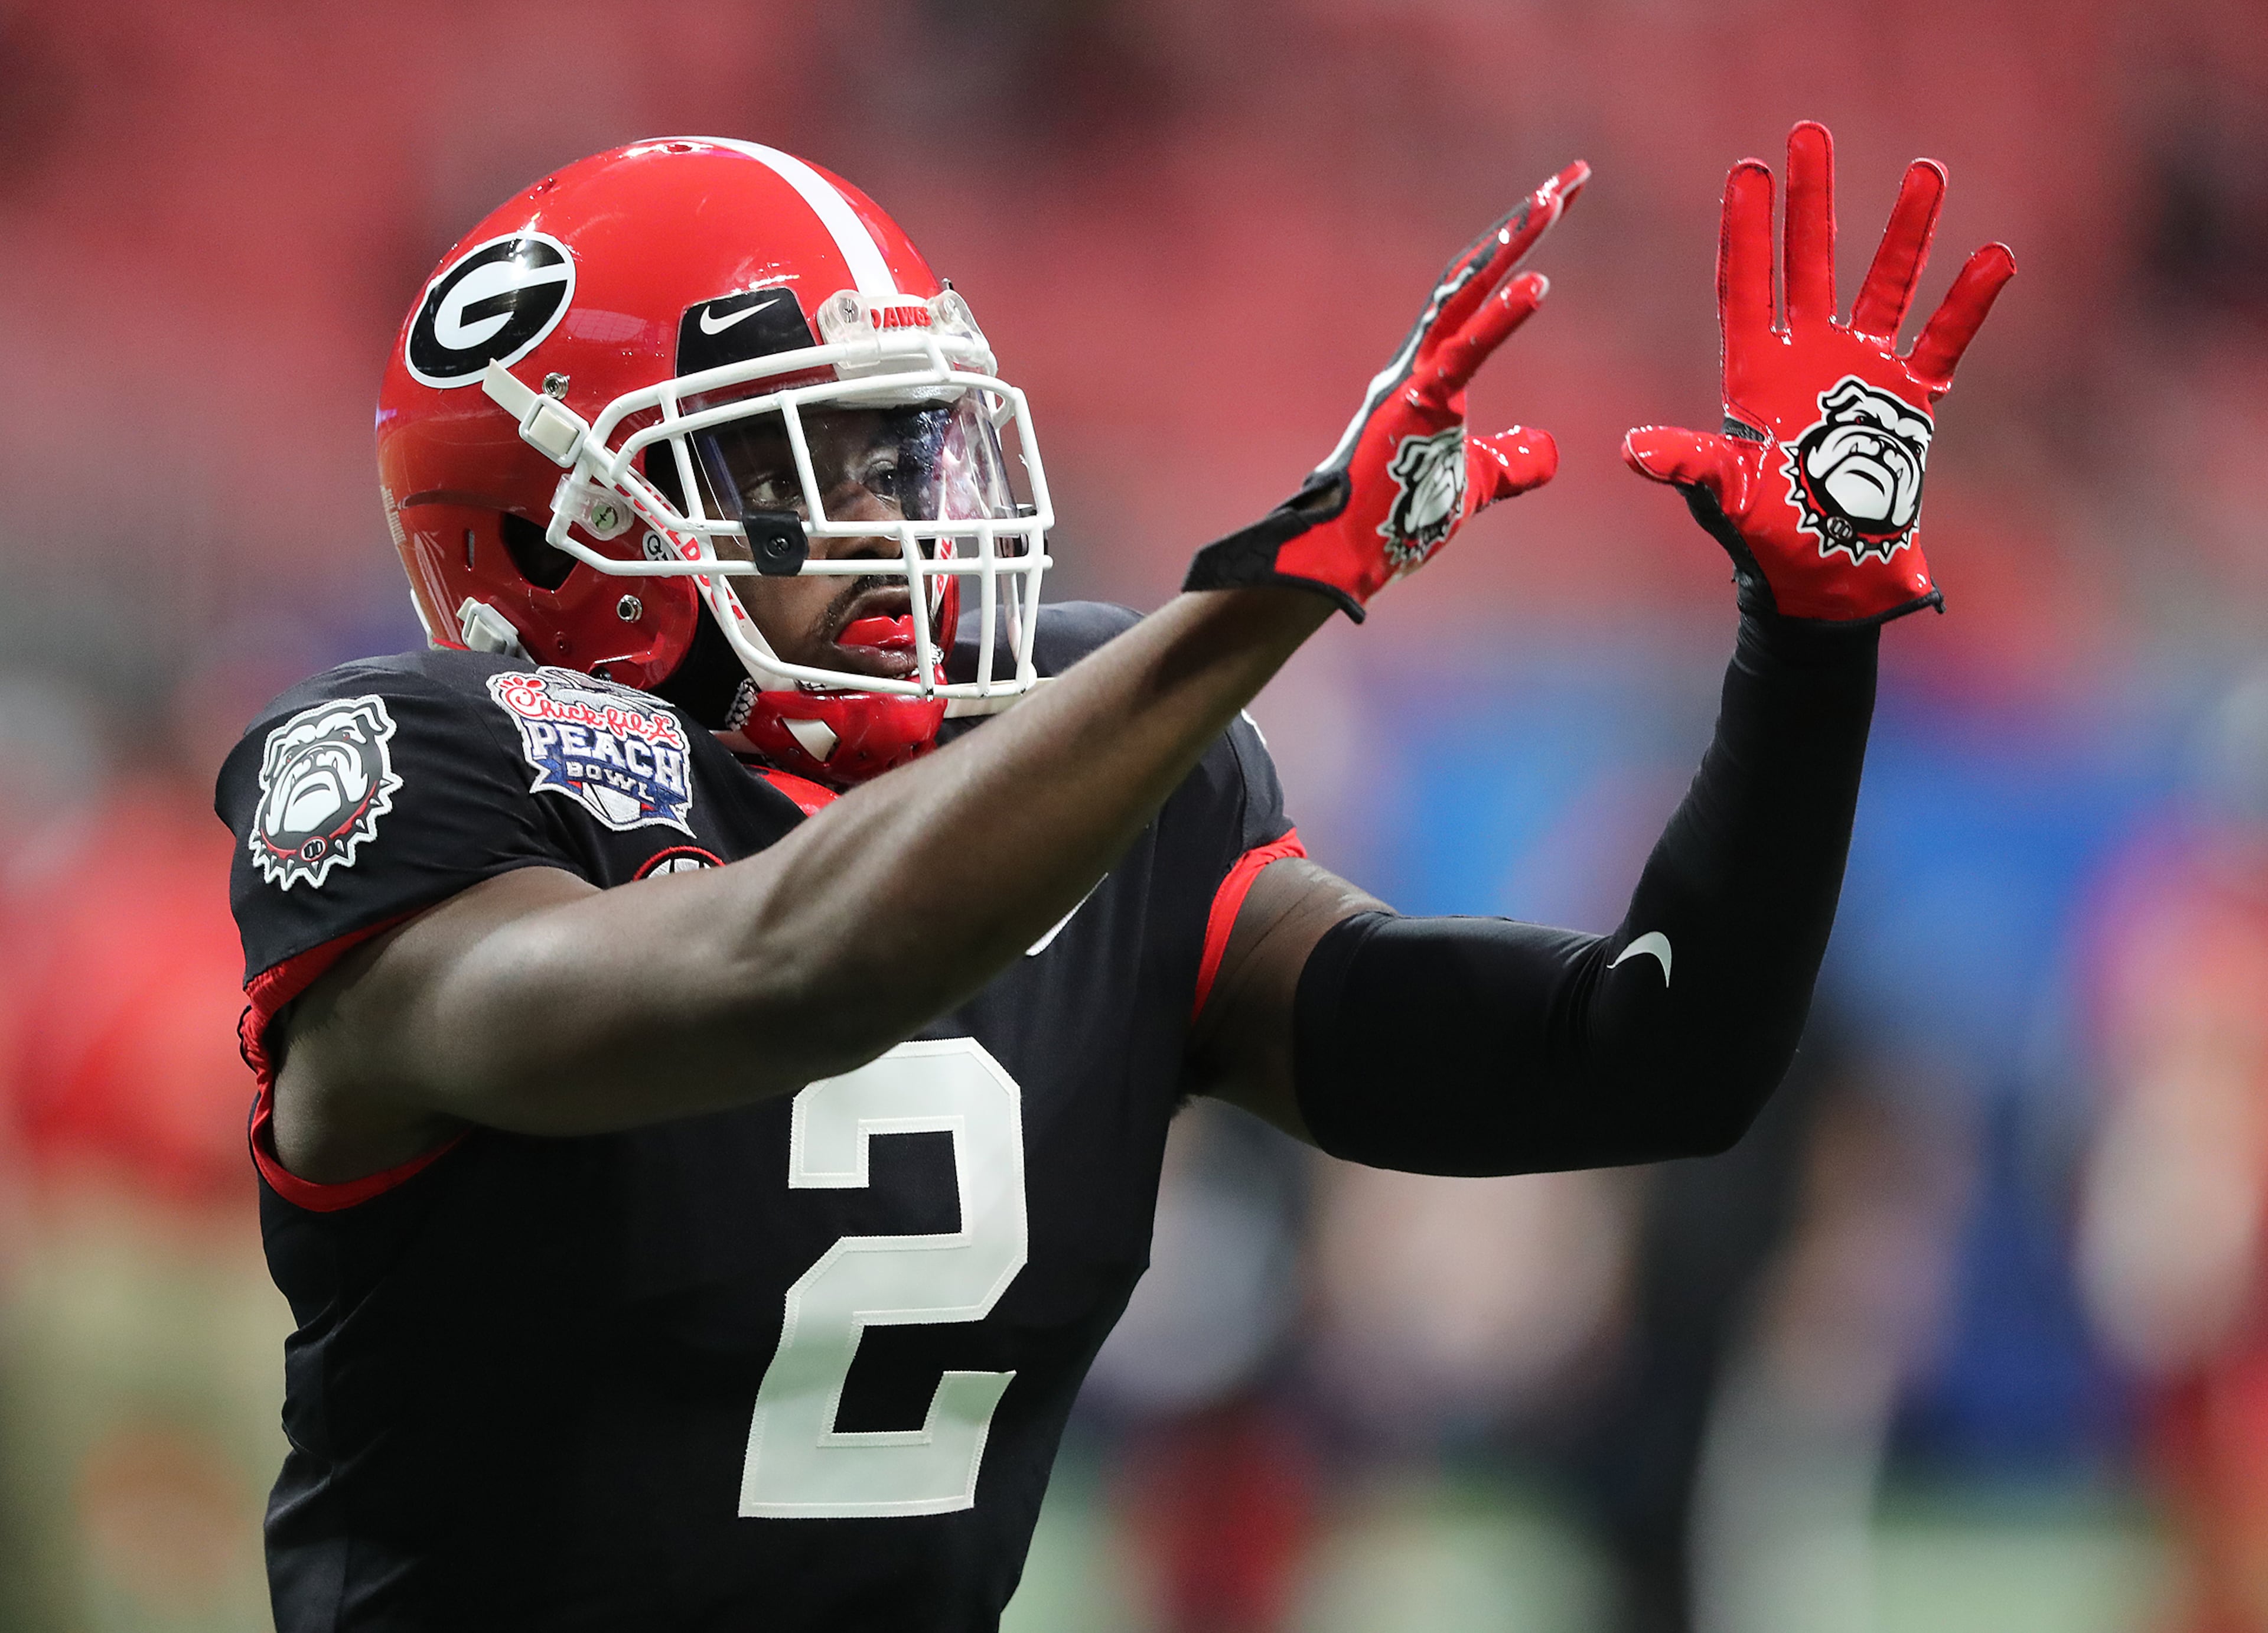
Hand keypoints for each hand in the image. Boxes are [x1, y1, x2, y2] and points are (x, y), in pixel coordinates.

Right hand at [1184, 162, 1586, 620]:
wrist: (1342, 559)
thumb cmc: (1396, 524)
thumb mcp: (1472, 487)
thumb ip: (1509, 461)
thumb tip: (1550, 450)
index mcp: (1428, 376)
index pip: (1479, 296)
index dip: (1517, 250)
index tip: (1557, 204)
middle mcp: (1416, 363)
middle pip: (1475, 274)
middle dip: (1523, 224)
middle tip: (1571, 176)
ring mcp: (1412, 379)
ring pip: (1464, 294)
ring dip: (1510, 245)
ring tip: (1553, 199)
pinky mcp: (1416, 405)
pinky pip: (1465, 351)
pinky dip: (1503, 316)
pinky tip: (1540, 281)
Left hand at [1623, 122, 2014, 624]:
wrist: (1825, 580)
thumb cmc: (1762, 541)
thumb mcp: (1722, 497)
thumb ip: (1688, 464)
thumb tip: (1631, 450)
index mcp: (1753, 375)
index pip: (1746, 287)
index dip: (1746, 232)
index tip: (1747, 170)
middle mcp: (1807, 360)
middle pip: (1810, 265)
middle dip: (1811, 203)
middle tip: (1809, 135)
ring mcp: (1861, 374)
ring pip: (1885, 286)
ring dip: (1904, 232)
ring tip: (1925, 170)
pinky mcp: (1911, 401)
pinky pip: (1945, 340)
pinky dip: (1968, 303)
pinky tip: (1995, 256)